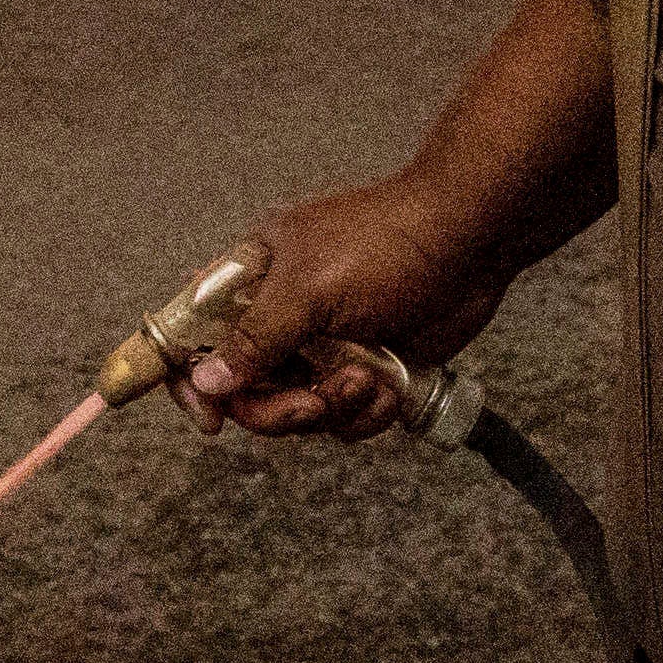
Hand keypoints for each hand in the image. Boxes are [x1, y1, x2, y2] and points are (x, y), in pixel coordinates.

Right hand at [163, 172, 519, 440]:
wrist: (472, 242)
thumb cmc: (385, 244)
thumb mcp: (308, 288)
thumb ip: (255, 337)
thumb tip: (206, 381)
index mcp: (253, 279)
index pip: (193, 334)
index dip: (190, 380)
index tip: (209, 420)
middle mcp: (282, 315)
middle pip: (245, 391)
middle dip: (276, 409)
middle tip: (310, 405)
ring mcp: (324, 346)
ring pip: (296, 411)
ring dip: (330, 409)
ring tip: (365, 381)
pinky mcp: (366, 370)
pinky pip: (344, 418)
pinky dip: (366, 412)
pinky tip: (389, 386)